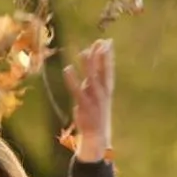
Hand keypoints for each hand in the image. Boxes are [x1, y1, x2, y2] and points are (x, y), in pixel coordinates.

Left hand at [64, 38, 113, 161]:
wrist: (97, 136)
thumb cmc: (97, 114)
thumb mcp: (99, 95)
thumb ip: (94, 80)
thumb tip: (92, 65)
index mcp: (107, 89)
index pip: (109, 68)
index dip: (109, 55)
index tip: (108, 41)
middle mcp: (103, 92)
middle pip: (102, 70)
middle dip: (101, 55)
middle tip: (99, 41)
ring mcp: (95, 99)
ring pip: (92, 78)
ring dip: (89, 64)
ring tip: (85, 51)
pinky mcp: (84, 106)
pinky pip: (77, 90)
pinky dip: (72, 80)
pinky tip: (67, 69)